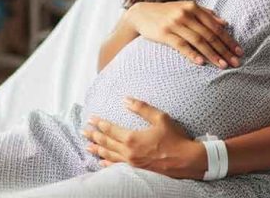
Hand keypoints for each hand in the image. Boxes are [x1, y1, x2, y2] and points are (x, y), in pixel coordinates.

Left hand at [82, 97, 207, 179]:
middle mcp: (128, 152)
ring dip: (97, 149)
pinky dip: (106, 163)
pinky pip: (116, 167)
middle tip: (83, 131)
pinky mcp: (136, 170)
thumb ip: (142, 108)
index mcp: (132, 138)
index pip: (110, 129)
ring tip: (87, 145)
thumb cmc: (175, 138)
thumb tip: (126, 100)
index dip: (99, 124)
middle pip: (106, 143)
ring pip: (108, 155)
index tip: (91, 119)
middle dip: (93, 136)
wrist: (186, 160)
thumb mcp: (160, 118)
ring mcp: (131, 163)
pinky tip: (101, 161)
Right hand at [127, 1, 243, 68]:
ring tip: (222, 65)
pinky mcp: (164, 34)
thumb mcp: (186, 8)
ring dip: (212, 54)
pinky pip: (181, 45)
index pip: (215, 27)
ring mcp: (175, 24)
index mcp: (193, 7)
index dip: (228, 39)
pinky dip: (192, 54)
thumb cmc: (167, 13)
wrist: (141, 14)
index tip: (239, 51)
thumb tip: (225, 23)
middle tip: (235, 62)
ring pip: (198, 41)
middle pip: (209, 35)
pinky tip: (201, 63)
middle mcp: (186, 14)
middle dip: (224, 50)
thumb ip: (205, 14)